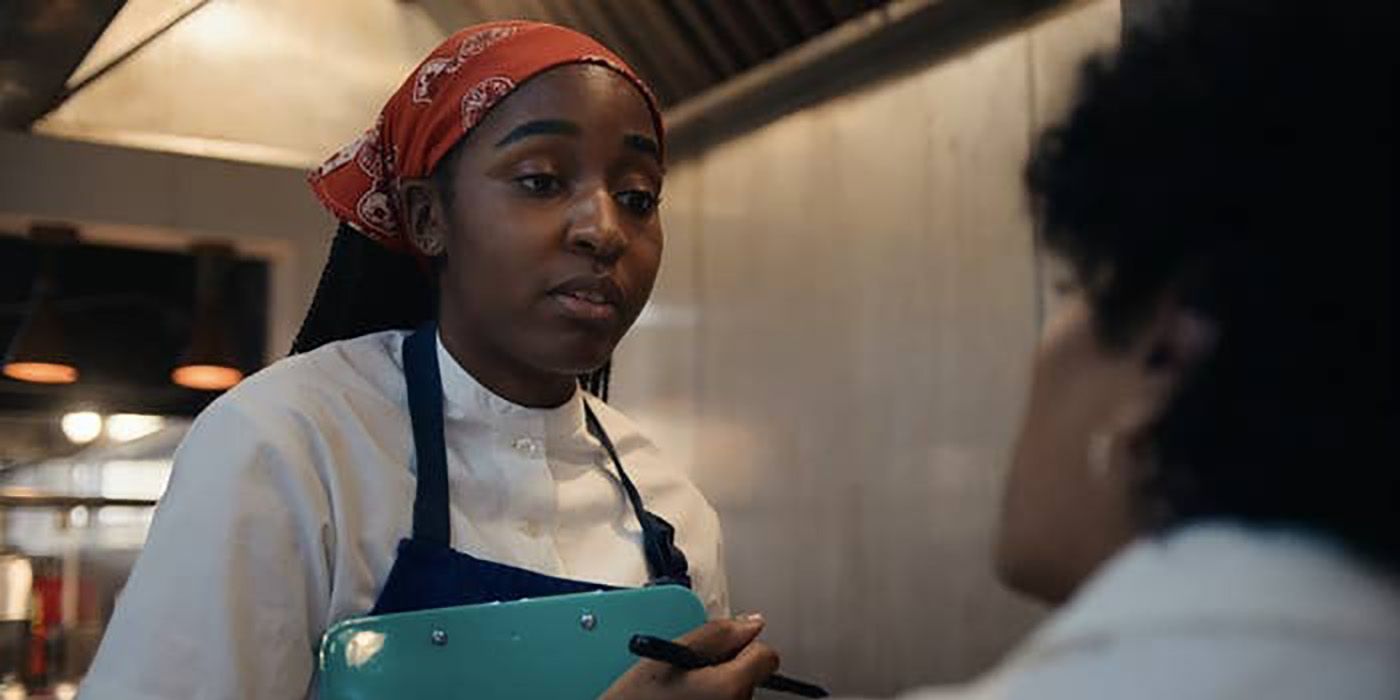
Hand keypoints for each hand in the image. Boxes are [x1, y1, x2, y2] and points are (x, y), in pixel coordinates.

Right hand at [600, 615, 780, 699]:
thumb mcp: (667, 654)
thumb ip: (715, 633)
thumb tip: (750, 622)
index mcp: (730, 686)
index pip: (766, 655)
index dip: (743, 643)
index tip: (723, 643)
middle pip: (749, 673)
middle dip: (724, 664)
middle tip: (686, 668)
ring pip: (736, 690)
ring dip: (713, 683)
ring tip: (677, 686)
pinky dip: (706, 698)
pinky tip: (681, 699)